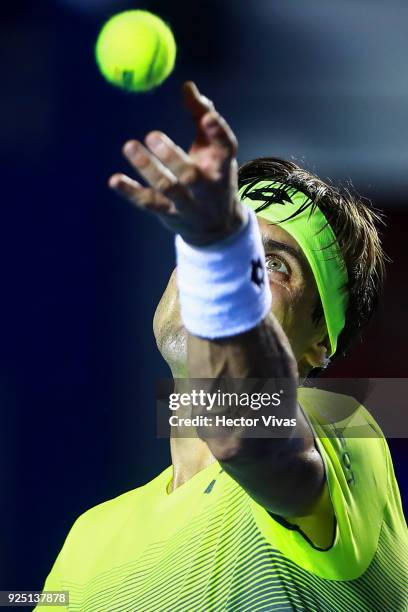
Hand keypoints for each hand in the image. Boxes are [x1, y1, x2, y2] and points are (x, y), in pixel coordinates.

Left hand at [108, 81, 246, 245]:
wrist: (216, 226)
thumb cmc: (213, 176)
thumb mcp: (213, 149)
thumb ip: (201, 116)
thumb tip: (186, 86)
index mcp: (223, 167)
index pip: (226, 148)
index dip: (218, 133)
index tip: (207, 116)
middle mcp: (207, 188)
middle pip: (190, 175)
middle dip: (172, 156)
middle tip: (153, 134)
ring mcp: (187, 204)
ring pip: (167, 188)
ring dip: (148, 169)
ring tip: (129, 146)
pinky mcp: (168, 214)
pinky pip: (148, 203)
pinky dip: (130, 192)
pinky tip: (114, 180)